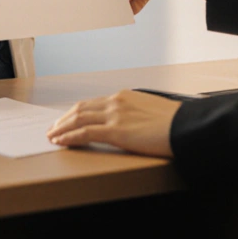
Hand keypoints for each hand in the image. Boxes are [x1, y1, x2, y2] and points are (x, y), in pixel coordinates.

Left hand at [46, 90, 178, 156]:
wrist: (185, 126)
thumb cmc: (173, 122)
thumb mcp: (151, 111)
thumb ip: (135, 113)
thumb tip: (131, 123)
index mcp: (124, 96)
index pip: (92, 103)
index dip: (75, 112)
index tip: (66, 120)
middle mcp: (116, 101)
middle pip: (81, 108)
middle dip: (63, 119)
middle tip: (53, 129)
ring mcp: (115, 115)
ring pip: (79, 118)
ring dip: (62, 128)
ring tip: (52, 136)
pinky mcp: (116, 131)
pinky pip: (85, 132)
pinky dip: (70, 136)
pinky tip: (61, 141)